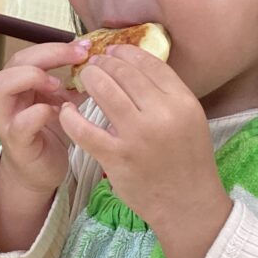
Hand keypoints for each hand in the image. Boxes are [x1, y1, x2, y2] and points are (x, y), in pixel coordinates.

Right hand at [0, 41, 88, 195]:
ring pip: (2, 86)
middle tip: (78, 57)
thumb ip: (72, 84)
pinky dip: (37, 114)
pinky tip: (57, 112)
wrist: (39, 172)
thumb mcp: (62, 103)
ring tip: (57, 83)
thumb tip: (99, 63)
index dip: (56, 46)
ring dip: (31, 77)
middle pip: (15, 62)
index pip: (31, 53)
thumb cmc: (49, 134)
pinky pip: (20, 124)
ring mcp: (7, 119)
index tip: (84, 47)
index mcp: (20, 84)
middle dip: (48, 54)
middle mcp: (8, 97)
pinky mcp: (16, 143)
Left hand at [58, 45, 231, 257]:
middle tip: (94, 63)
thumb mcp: (190, 120)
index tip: (115, 50)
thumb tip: (136, 67)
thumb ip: (167, 95)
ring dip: (90, 79)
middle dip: (105, 63)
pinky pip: (85, 129)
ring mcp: (137, 136)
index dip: (128, 53)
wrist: (189, 206)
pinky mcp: (116, 158)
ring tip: (84, 78)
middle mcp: (162, 115)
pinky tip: (67, 110)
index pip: (151, 64)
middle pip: (125, 73)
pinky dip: (71, 116)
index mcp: (183, 102)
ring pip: (104, 91)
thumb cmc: (189, 162)